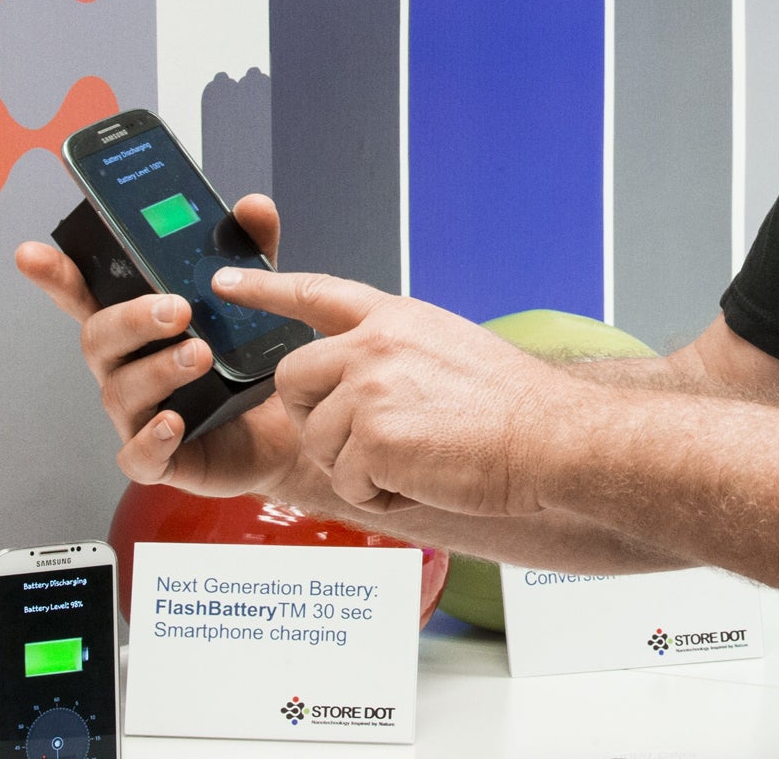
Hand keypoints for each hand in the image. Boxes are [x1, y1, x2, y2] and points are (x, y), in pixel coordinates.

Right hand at [15, 195, 304, 498]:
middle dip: (131, 319)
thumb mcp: (261, 297)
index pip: (87, 296)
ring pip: (120, 390)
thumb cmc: (257, 360)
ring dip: (158, 369)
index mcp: (140, 325)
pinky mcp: (164, 458)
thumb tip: (252, 205)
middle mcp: (130, 367)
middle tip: (178, 308)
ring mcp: (140, 414)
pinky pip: (139, 455)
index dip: (57, 276)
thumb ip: (253, 250)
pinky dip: (152, 439)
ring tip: (201, 355)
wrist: (297, 424)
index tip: (31, 254)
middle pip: (99, 338)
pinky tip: (174, 422)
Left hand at [215, 270, 570, 517]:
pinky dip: (377, 495)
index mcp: (397, 318)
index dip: (267, 286)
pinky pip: (344, 481)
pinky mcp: (372, 437)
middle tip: (365, 441)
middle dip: (313, 419)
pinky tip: (421, 480)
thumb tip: (365, 380)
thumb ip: (398, 355)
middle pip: (292, 379)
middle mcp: (375, 343)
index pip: (318, 292)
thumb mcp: (449, 350)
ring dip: (356, 467)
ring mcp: (370, 387)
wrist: (552, 438)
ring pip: (317, 440)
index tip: (226, 281)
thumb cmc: (513, 409)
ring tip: (415, 462)